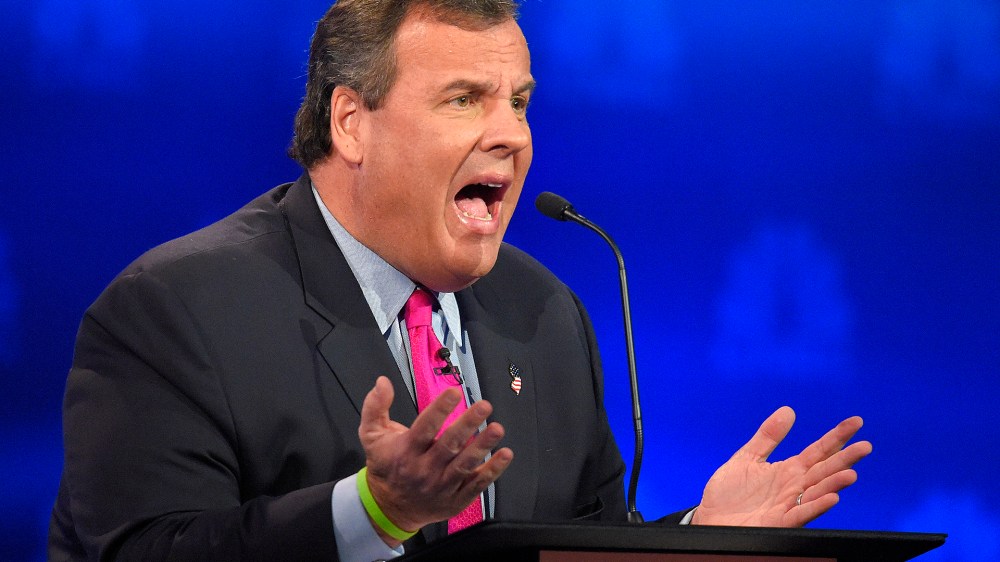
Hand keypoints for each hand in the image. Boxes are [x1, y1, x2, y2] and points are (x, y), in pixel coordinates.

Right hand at [357, 376, 512, 544]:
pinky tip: (504, 455)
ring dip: (483, 446)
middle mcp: (424, 469)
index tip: (454, 393)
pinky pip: (476, 485)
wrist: (388, 509)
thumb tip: (383, 381)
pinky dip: (492, 471)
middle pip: (449, 444)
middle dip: (468, 424)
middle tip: (484, 406)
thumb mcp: (371, 435)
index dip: (439, 410)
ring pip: (465, 465)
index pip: (424, 428)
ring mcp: (442, 486)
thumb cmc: (385, 466)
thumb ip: (375, 406)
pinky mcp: (456, 499)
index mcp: (406, 451)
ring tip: (497, 428)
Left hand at [691, 406, 871, 526]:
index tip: (856, 421)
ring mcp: (789, 505)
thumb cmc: (729, 493)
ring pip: (818, 492)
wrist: (710, 519)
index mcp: (788, 470)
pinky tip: (831, 497)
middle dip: (845, 459)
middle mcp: (794, 487)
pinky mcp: (779, 522)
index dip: (836, 436)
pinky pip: (801, 513)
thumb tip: (788, 410)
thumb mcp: (747, 458)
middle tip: (866, 446)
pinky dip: (816, 506)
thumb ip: (768, 437)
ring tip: (851, 473)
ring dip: (835, 484)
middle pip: (824, 470)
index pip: (818, 451)